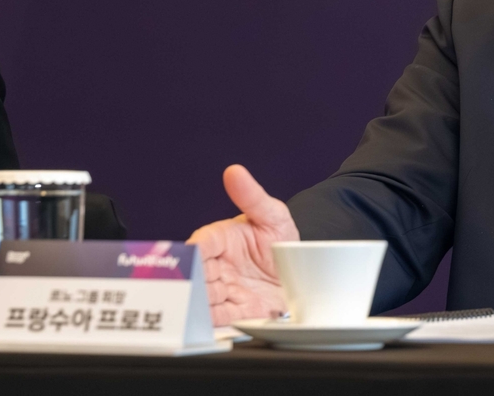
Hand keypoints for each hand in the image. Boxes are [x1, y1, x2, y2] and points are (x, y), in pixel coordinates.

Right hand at [186, 165, 298, 325]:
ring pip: (203, 298)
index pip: (201, 244)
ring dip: (198, 303)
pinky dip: (210, 321)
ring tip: (196, 307)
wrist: (301, 271)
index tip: (191, 256)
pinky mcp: (235, 312)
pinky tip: (206, 323)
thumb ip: (252, 196)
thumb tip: (234, 172)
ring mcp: (225, 289)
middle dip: (192, 281)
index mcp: (220, 239)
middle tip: (192, 286)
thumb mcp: (272, 214)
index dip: (194, 251)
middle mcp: (217, 265)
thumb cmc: (280, 239)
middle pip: (197, 274)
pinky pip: (217, 318)